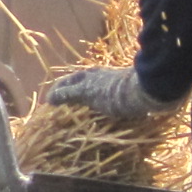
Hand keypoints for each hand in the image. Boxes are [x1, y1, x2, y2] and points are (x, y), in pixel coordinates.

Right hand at [42, 67, 173, 120]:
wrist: (144, 92)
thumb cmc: (113, 92)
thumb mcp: (86, 93)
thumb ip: (68, 94)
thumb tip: (50, 98)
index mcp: (86, 76)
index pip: (64, 83)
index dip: (55, 93)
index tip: (48, 105)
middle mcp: (96, 78)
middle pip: (76, 87)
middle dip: (67, 97)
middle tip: (60, 112)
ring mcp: (109, 85)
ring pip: (89, 93)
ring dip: (81, 103)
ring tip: (76, 115)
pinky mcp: (120, 93)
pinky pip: (102, 100)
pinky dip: (94, 107)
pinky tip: (97, 114)